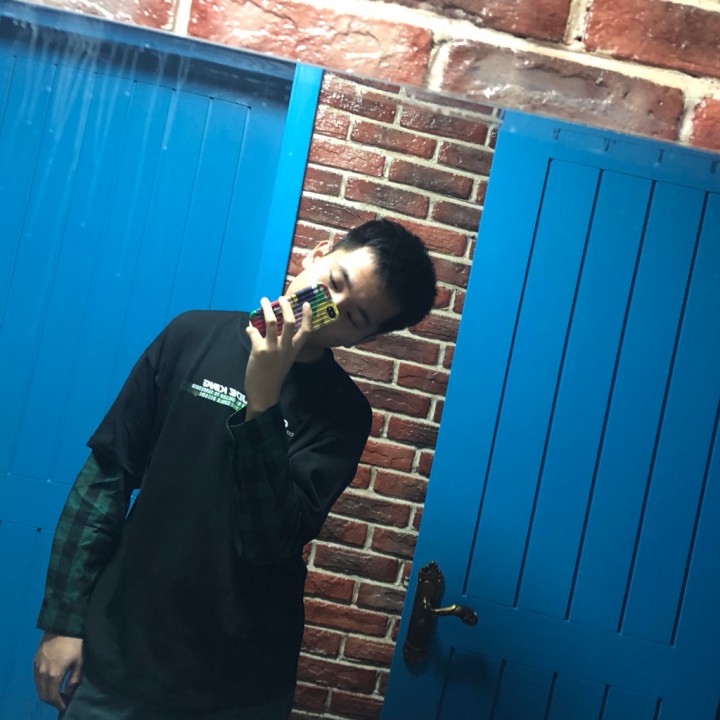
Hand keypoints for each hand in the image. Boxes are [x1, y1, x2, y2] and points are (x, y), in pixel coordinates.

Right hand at [33, 632, 83, 710]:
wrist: (61, 625)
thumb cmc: (74, 643)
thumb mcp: (79, 661)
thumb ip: (74, 678)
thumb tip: (69, 691)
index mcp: (54, 674)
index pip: (52, 697)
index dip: (58, 704)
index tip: (65, 705)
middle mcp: (42, 673)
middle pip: (43, 695)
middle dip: (52, 701)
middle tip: (62, 700)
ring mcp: (37, 668)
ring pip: (38, 687)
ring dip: (46, 693)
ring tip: (57, 692)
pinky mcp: (35, 662)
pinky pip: (36, 679)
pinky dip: (42, 685)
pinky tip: (51, 682)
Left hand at [244, 296, 311, 418]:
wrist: (264, 392)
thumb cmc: (274, 376)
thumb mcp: (284, 360)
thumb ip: (281, 345)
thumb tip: (270, 328)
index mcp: (294, 350)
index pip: (306, 331)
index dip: (308, 316)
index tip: (307, 304)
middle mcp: (285, 347)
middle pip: (289, 321)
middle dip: (286, 306)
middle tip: (281, 298)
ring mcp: (273, 348)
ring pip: (271, 322)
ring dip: (266, 309)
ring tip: (263, 300)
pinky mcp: (259, 350)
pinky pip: (254, 332)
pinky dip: (250, 328)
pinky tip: (249, 327)